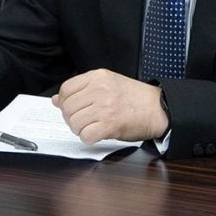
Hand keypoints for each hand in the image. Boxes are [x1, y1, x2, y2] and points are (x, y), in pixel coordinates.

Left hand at [52, 70, 167, 144]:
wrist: (158, 108)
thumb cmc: (135, 97)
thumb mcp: (108, 83)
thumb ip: (82, 90)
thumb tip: (56, 100)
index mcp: (98, 77)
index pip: (66, 89)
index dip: (64, 102)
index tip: (72, 108)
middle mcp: (99, 90)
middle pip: (68, 108)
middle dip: (71, 118)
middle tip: (83, 121)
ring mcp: (105, 107)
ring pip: (74, 123)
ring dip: (80, 130)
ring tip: (91, 127)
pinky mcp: (110, 125)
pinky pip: (86, 136)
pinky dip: (88, 139)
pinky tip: (97, 134)